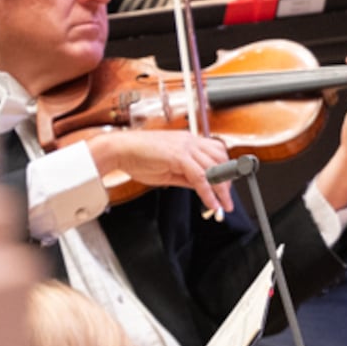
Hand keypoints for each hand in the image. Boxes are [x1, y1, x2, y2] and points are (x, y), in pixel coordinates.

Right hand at [83, 127, 235, 206]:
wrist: (119, 150)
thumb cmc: (138, 157)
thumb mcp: (169, 170)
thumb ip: (187, 177)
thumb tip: (203, 187)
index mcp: (188, 141)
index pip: (217, 153)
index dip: (226, 170)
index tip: (227, 187)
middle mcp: (190, 141)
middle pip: (221, 160)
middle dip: (227, 181)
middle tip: (227, 199)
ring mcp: (185, 147)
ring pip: (214, 168)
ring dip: (222, 189)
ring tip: (223, 204)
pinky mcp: (178, 156)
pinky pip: (201, 177)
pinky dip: (209, 193)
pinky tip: (213, 204)